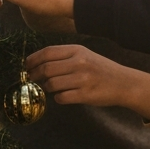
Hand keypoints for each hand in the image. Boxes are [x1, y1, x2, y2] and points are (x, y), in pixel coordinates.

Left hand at [26, 44, 149, 119]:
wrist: (123, 82)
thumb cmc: (100, 68)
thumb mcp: (84, 55)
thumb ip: (64, 57)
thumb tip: (38, 63)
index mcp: (77, 50)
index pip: (48, 52)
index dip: (33, 59)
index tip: (26, 65)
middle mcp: (79, 62)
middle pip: (46, 69)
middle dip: (35, 75)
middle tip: (32, 79)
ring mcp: (82, 79)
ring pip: (51, 84)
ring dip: (47, 87)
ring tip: (50, 87)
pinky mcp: (85, 95)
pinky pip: (61, 97)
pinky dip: (58, 98)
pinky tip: (62, 95)